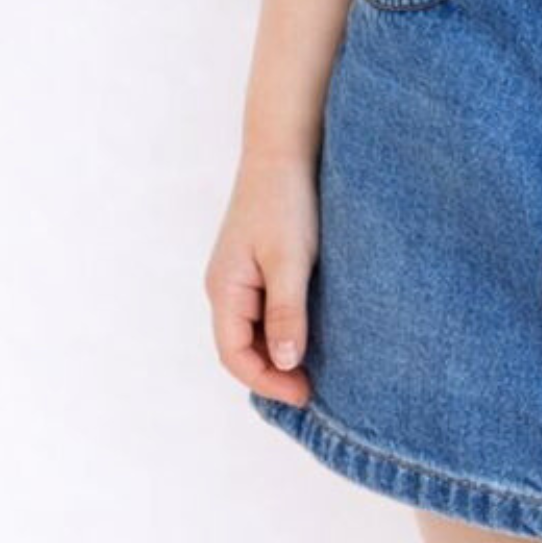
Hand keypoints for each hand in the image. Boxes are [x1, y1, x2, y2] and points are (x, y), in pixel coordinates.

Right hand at [204, 149, 319, 406]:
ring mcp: (241, 274)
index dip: (267, 382)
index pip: (235, 356)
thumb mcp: (289, 260)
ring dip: (281, 351)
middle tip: (314, 389)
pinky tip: (313, 329)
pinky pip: (267, 307)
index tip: (304, 395)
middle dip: (273, 372)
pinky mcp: (260, 261)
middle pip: (243, 346)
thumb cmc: (286, 201)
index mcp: (225, 289)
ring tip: (317, 367)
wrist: (286, 147)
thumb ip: (286, 311)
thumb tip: (285, 363)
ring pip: (256, 328)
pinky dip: (286, 326)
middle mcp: (226, 286)